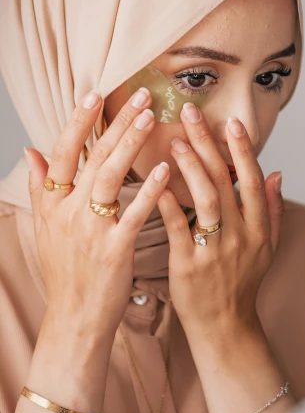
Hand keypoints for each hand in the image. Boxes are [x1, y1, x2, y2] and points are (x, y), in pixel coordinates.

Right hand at [24, 87, 171, 341]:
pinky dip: (149, 189)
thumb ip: (40, 189)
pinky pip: (133, 212)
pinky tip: (165, 169)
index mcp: (52, 205)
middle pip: (92, 158)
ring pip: (110, 177)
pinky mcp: (114, 249)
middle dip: (117, 124)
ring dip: (131, 144)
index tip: (95, 93)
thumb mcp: (45, 229)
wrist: (75, 319)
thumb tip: (31, 151)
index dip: (78, 122)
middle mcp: (67, 213)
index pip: (62, 153)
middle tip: (142, 97)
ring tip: (152, 118)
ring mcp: (90, 231)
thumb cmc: (66, 272)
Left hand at [156, 102, 283, 335]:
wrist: (225, 325)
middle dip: (208, 143)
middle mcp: (241, 235)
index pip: (251, 180)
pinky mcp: (188, 264)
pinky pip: (177, 227)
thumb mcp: (268, 247)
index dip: (242, 150)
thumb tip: (278, 172)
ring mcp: (215, 249)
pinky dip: (167, 202)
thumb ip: (272, 209)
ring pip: (205, 199)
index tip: (231, 122)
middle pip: (225, 180)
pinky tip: (156, 181)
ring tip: (176, 140)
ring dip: (191, 167)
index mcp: (259, 228)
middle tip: (190, 113)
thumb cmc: (243, 283)